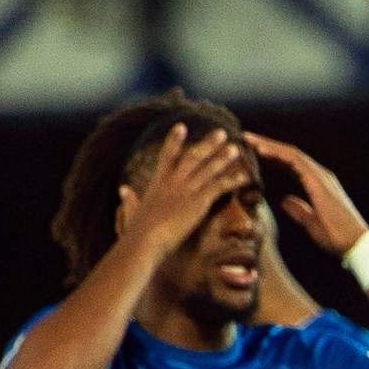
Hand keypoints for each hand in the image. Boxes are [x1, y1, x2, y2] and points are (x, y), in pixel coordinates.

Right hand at [116, 124, 255, 257]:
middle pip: (193, 157)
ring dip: (223, 158)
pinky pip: (219, 188)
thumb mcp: (130, 212)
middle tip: (221, 133)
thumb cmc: (136, 234)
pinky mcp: (197, 203)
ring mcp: (186, 191)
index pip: (167, 157)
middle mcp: (173, 183)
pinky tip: (245, 176)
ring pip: (208, 169)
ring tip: (236, 148)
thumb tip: (123, 189)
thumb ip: (129, 200)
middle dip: (208, 144)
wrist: (144, 242)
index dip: (174, 141)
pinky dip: (232, 181)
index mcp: (157, 184)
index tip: (182, 126)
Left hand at [247, 133, 368, 257]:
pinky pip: (295, 160)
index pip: (290, 163)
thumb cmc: (337, 237)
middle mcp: (319, 175)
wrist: (355, 244)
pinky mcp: (319, 180)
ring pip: (290, 153)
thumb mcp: (311, 223)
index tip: (252, 152)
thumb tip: (284, 201)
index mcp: (317, 183)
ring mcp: (320, 175)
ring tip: (248, 139)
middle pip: (289, 154)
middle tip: (245, 138)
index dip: (272, 156)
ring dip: (269, 145)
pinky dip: (277, 153)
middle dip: (267, 145)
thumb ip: (298, 210)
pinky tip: (261, 150)